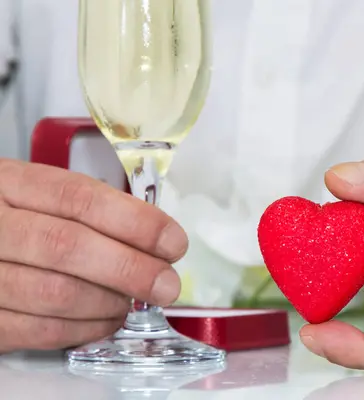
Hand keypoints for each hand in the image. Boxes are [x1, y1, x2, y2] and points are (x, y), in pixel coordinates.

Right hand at [0, 159, 186, 351]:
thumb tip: (155, 242)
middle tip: (166, 285)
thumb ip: (89, 213)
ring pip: (54, 293)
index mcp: (10, 184)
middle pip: (67, 246)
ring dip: (108, 302)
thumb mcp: (39, 197)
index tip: (173, 242)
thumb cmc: (14, 220)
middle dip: (129, 268)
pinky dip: (85, 329)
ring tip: (132, 303)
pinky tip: (106, 320)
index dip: (134, 221)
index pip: (80, 198)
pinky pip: (40, 332)